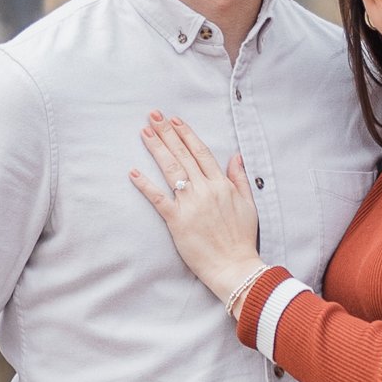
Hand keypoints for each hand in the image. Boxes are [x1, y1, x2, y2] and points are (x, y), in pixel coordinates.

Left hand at [130, 111, 264, 304]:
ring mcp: (190, 204)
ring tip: (145, 132)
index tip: (175, 120)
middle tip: (153, 116)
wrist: (235, 266)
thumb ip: (240, 178)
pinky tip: (133, 172)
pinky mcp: (177, 221)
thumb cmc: (242, 238)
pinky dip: (145, 184)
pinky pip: (158, 199)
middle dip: (167, 133)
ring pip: (170, 170)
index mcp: (221, 184)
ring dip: (157, 149)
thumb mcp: (248, 204)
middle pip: (183, 155)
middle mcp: (205, 190)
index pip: (201, 152)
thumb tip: (236, 156)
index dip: (186, 134)